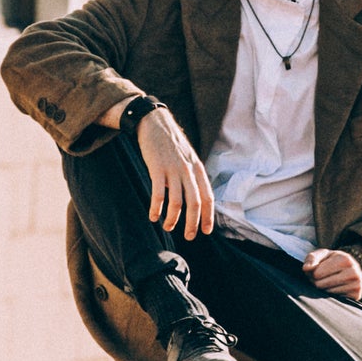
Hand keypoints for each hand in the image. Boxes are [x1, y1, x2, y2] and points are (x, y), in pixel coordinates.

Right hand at [132, 105, 213, 237]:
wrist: (155, 123)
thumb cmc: (171, 144)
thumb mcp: (188, 158)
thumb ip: (192, 177)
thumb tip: (194, 198)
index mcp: (198, 169)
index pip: (208, 197)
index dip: (208, 216)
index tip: (207, 231)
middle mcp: (188, 170)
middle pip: (195, 203)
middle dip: (192, 223)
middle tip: (189, 236)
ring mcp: (173, 169)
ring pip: (177, 202)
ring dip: (173, 219)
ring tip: (168, 227)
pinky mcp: (157, 168)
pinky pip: (158, 194)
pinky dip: (156, 208)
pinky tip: (153, 216)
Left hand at [305, 247, 361, 300]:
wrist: (348, 269)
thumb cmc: (331, 261)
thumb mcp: (321, 255)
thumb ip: (311, 259)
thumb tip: (306, 268)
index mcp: (345, 259)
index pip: (317, 273)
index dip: (313, 273)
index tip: (317, 270)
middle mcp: (354, 271)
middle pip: (321, 284)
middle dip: (317, 282)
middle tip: (321, 277)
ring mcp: (357, 284)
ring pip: (328, 293)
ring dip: (324, 289)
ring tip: (328, 282)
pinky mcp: (357, 295)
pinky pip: (336, 300)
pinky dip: (332, 295)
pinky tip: (336, 288)